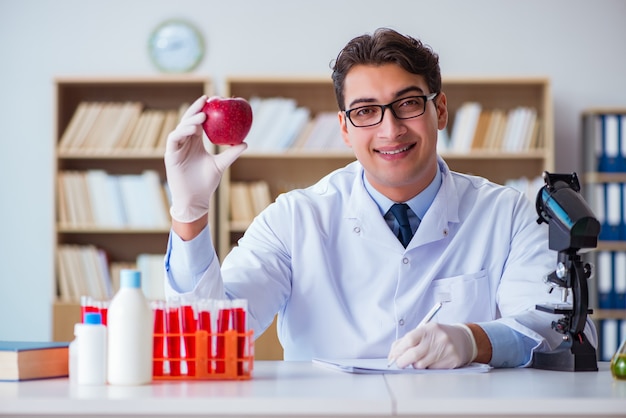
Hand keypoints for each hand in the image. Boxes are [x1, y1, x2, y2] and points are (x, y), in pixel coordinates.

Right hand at [164, 95, 246, 222]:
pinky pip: (174, 139)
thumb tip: (245, 143)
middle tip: (206, 100)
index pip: (197, 122)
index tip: (211, 99)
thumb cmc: (207, 183)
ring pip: (181, 128)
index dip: (202, 109)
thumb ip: (231, 154)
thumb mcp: (221, 165)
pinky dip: (182, 132)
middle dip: (195, 109)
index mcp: (195, 142)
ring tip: (202, 116)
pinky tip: (192, 130)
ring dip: (190, 121)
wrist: (196, 199)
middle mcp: (185, 143)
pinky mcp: (170, 155)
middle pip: (188, 121)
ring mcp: (177, 148)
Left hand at [387, 323, 477, 368]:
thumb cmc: (437, 336)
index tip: (393, 357)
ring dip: (416, 365)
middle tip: (400, 363)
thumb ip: (406, 341)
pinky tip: (432, 361)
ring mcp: (446, 350)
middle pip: (414, 354)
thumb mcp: (424, 332)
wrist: (463, 339)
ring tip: (420, 359)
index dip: (398, 350)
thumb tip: (392, 355)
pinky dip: (427, 368)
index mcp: (429, 329)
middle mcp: (438, 338)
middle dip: (402, 361)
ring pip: (421, 365)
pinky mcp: (452, 361)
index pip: (409, 339)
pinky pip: (432, 370)